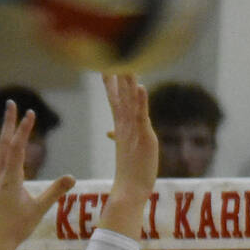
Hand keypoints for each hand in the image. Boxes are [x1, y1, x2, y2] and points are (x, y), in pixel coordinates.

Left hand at [0, 101, 76, 249]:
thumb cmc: (17, 227)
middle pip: (3, 144)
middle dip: (8, 123)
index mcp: (11, 178)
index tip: (30, 113)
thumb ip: (55, 192)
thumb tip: (72, 177)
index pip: (18, 147)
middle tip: (10, 104)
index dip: (24, 129)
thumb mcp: (40, 209)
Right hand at [98, 74, 159, 234]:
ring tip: (125, 64)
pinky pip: (141, 115)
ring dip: (127, 83)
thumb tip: (110, 132)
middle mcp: (124, 126)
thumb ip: (118, 137)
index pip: (115, 102)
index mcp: (121, 129)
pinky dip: (141, 100)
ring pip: (129, 102)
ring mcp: (133, 130)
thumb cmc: (130, 174)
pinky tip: (140, 86)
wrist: (129, 191)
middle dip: (116, 78)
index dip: (111, 85)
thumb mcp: (126, 150)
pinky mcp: (143, 136)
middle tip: (112, 57)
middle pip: (119, 97)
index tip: (106, 68)